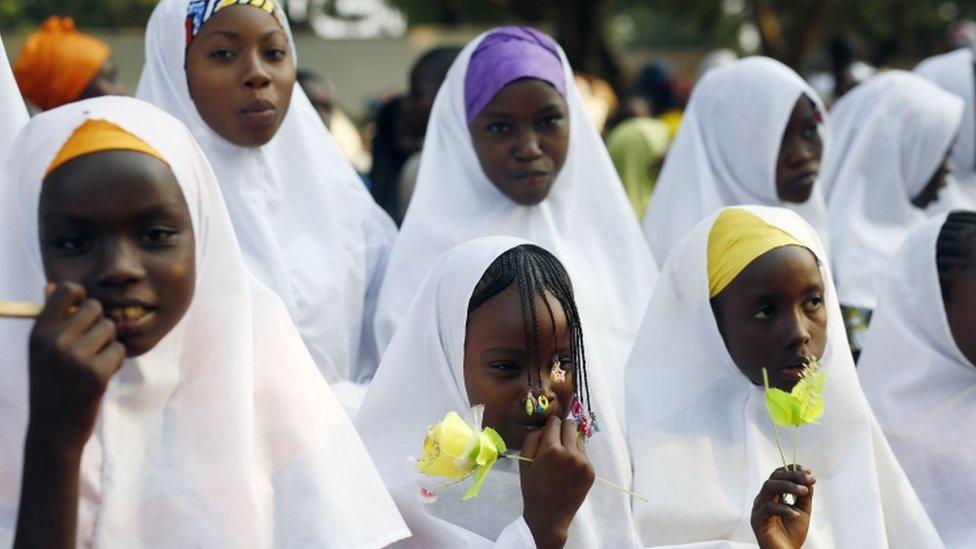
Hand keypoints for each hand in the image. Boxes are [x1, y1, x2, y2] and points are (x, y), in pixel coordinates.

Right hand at [26, 283, 125, 459]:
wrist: (53, 429)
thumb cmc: (50, 384)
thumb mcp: (41, 351)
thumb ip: (51, 318)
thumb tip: (53, 286)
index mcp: (39, 332)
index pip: (66, 290)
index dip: (80, 295)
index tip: (82, 310)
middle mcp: (55, 341)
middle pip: (95, 308)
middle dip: (98, 323)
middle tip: (90, 344)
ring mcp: (76, 358)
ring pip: (110, 328)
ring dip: (108, 344)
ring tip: (93, 362)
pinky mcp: (96, 373)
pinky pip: (119, 350)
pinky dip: (114, 361)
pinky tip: (100, 376)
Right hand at [519, 416, 594, 548]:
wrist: (549, 516)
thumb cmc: (532, 489)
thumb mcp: (524, 462)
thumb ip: (532, 438)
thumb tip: (544, 426)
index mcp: (551, 449)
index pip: (555, 421)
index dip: (550, 424)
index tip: (548, 430)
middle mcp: (570, 452)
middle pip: (570, 425)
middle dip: (562, 429)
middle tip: (556, 440)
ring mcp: (583, 462)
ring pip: (578, 439)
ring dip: (570, 443)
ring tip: (561, 460)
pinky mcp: (591, 471)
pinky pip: (584, 454)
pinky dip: (576, 457)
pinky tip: (568, 471)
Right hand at [751, 466, 815, 548]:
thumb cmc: (792, 533)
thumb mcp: (803, 511)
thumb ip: (804, 495)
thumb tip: (809, 479)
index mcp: (773, 495)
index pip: (778, 475)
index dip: (792, 471)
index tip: (808, 472)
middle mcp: (764, 498)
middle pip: (773, 478)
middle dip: (792, 476)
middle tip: (809, 480)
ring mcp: (758, 508)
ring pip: (769, 487)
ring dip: (788, 486)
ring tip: (804, 491)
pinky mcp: (757, 520)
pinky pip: (769, 508)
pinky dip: (784, 509)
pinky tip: (796, 515)